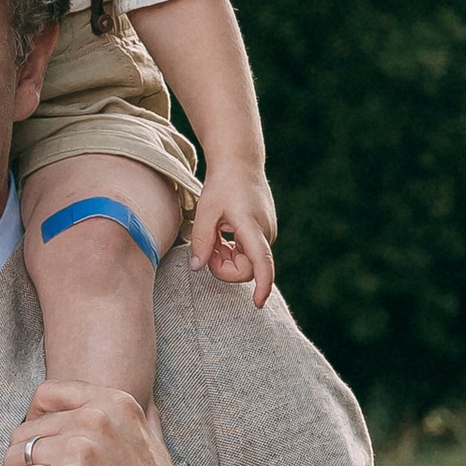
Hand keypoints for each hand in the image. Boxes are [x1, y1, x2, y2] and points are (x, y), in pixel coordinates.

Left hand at [2, 381, 289, 465]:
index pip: (47, 394)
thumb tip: (142, 404)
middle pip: (25, 429)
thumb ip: (136, 424)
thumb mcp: (154, 449)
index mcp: (116, 405)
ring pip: (13, 457)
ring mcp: (80, 451)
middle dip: (21, 460)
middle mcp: (98, 420)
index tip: (38, 450)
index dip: (34, 423)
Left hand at [191, 160, 277, 305]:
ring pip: (246, 262)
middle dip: (222, 266)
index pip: (261, 262)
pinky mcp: (265, 232)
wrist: (240, 163)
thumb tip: (197, 268)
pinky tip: (224, 233)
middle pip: (246, 269)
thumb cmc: (221, 184)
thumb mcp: (205, 211)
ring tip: (216, 233)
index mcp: (252, 227)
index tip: (258, 303)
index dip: (262, 285)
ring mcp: (268, 233)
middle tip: (207, 246)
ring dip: (226, 256)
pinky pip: (248, 253)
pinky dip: (232, 250)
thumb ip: (201, 240)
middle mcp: (266, 233)